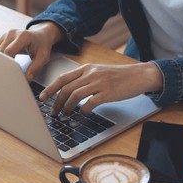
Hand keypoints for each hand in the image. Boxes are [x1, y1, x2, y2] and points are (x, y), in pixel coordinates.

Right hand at [0, 22, 62, 81]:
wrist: (40, 35)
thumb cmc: (42, 45)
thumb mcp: (43, 57)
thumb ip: (35, 68)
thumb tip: (26, 79)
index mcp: (23, 36)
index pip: (8, 51)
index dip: (6, 63)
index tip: (8, 73)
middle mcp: (12, 33)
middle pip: (0, 51)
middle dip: (0, 64)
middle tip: (3, 75)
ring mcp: (5, 35)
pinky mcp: (1, 38)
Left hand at [39, 62, 162, 114]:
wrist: (139, 75)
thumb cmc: (118, 76)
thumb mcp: (98, 72)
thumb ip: (84, 79)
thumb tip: (67, 92)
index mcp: (86, 68)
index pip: (63, 78)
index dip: (50, 88)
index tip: (42, 98)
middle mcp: (91, 74)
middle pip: (66, 88)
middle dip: (57, 102)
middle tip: (54, 112)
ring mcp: (100, 83)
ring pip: (75, 96)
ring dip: (67, 107)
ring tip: (66, 114)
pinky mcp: (108, 92)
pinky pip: (90, 102)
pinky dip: (83, 110)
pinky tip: (83, 113)